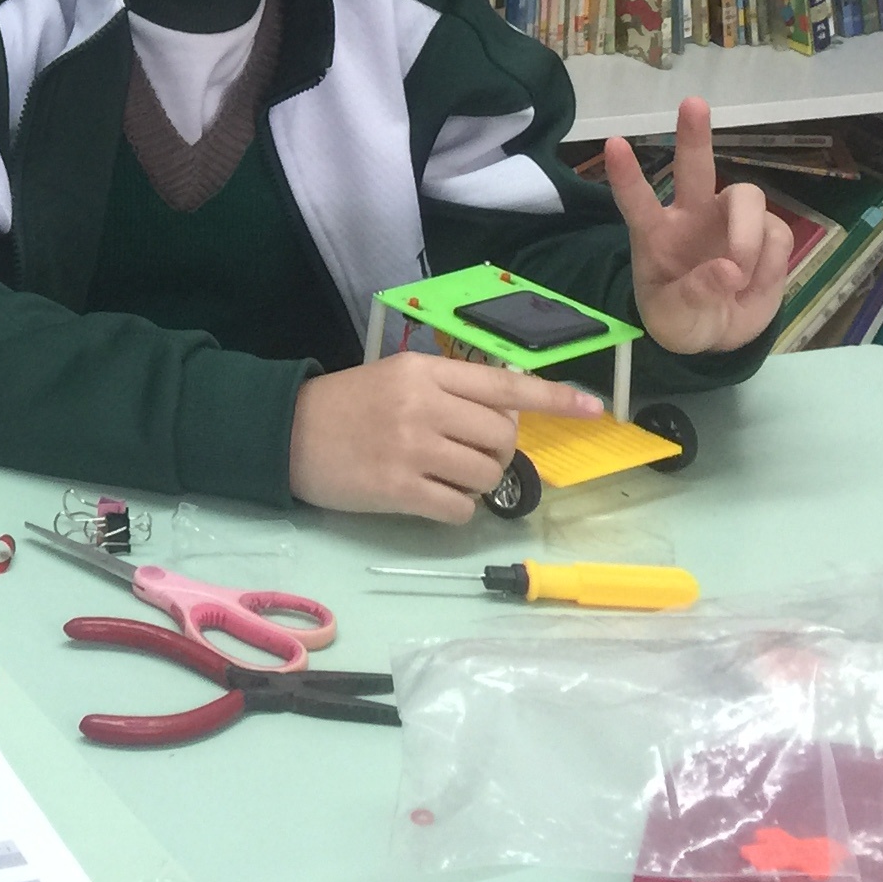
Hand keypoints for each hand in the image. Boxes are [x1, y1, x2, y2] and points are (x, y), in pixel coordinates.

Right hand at [288, 352, 601, 521]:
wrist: (287, 433)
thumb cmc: (349, 405)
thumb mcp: (400, 379)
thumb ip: (452, 391)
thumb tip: (511, 419)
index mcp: (425, 371)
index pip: (505, 384)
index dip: (554, 399)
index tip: (595, 409)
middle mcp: (423, 404)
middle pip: (503, 438)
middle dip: (498, 453)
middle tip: (467, 455)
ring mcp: (411, 448)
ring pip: (486, 475)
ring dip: (476, 483)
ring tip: (443, 475)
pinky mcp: (398, 489)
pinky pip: (460, 509)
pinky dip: (455, 510)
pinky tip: (428, 498)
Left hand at [606, 96, 796, 354]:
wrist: (718, 336)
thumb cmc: (682, 318)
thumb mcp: (674, 320)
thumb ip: (694, 297)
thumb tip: (728, 271)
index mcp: (656, 233)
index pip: (636, 200)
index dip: (626, 175)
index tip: (613, 143)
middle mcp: (693, 216)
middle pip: (697, 167)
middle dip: (694, 135)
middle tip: (692, 103)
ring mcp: (730, 221)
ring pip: (748, 198)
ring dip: (748, 237)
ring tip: (739, 277)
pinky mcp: (767, 235)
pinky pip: (777, 235)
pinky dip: (770, 264)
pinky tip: (755, 284)